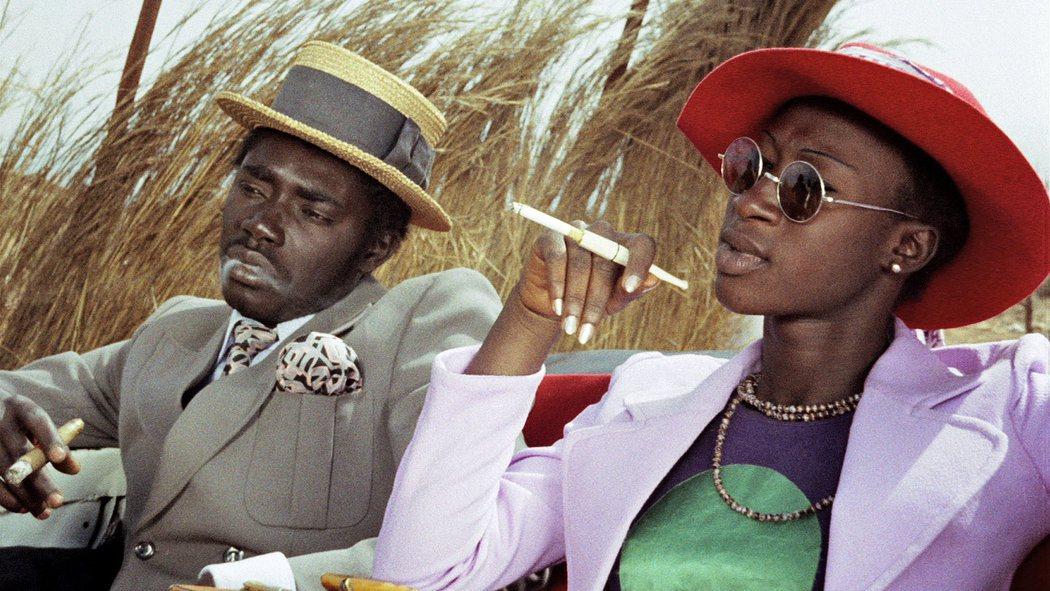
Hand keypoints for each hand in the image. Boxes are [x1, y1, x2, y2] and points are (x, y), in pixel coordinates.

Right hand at [0, 392, 78, 517]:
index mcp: (21, 407)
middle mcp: (0, 423)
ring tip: (44, 512)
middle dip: (39, 481)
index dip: (49, 439)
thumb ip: (58, 442)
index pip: (38, 422)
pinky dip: (6, 498)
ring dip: (25, 495)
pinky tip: (23, 508)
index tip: (60, 458)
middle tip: (58, 501)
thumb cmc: (20, 419)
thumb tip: (74, 470)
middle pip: (20, 454)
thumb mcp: (38, 422)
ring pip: (5, 471)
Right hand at [517, 220, 658, 343]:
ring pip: (580, 263)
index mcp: (625, 245)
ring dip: (574, 299)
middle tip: (586, 330)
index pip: (642, 245)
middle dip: (595, 301)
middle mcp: (603, 233)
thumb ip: (631, 291)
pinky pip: (557, 258)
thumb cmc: (589, 300)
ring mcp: (576, 231)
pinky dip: (557, 285)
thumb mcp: (613, 300)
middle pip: (605, 262)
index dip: (638, 264)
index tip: (630, 289)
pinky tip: (557, 307)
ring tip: (570, 326)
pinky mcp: (551, 237)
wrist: (551, 302)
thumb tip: (652, 280)